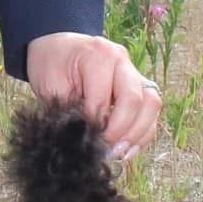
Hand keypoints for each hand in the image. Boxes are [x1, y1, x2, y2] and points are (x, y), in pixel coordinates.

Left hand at [24, 32, 160, 160]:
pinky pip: (151, 110)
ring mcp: (134, 71)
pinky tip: (128, 148)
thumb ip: (70, 109)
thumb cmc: (51, 65)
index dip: (96, 124)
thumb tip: (87, 138)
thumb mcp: (51, 85)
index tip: (86, 142)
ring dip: (138, 132)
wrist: (57, 48)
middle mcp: (122, 60)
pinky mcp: (139, 85)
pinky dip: (143, 131)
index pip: (103, 98)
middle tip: (106, 149)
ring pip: (151, 103)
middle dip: (121, 131)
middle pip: (135, 99)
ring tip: (119, 152)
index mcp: (99, 55)